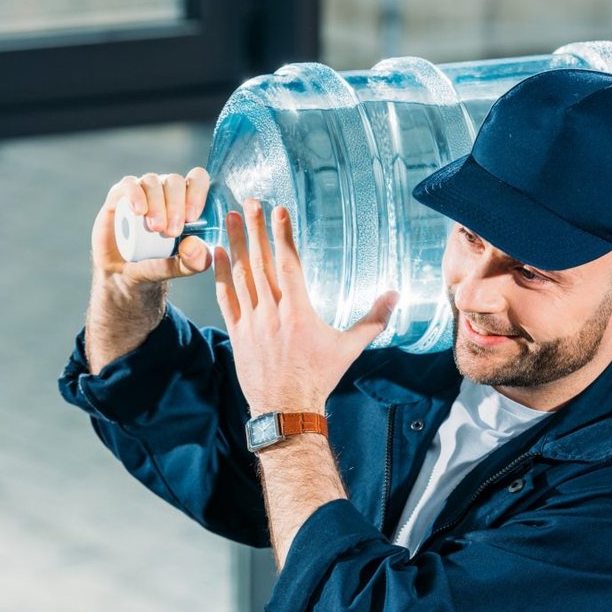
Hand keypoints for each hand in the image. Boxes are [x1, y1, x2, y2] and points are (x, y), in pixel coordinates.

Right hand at [92, 168, 212, 287]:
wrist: (123, 273)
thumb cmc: (156, 264)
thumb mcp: (179, 268)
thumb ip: (195, 261)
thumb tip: (195, 244)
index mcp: (185, 199)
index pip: (197, 179)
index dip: (197, 192)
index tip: (192, 218)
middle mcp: (165, 190)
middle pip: (175, 181)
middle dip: (176, 205)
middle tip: (172, 232)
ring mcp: (142, 190)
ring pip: (153, 182)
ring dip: (157, 203)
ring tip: (156, 228)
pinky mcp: (119, 195)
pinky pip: (129, 184)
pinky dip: (135, 194)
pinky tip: (139, 211)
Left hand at [214, 200, 397, 415]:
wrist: (286, 409)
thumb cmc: (319, 378)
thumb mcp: (349, 348)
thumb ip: (373, 319)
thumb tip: (395, 295)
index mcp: (299, 312)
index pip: (288, 264)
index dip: (283, 235)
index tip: (279, 211)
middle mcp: (273, 313)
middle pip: (261, 263)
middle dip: (256, 229)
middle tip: (250, 202)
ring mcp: (251, 322)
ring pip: (241, 275)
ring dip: (236, 244)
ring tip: (232, 217)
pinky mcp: (237, 333)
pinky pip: (226, 298)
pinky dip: (221, 274)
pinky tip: (217, 252)